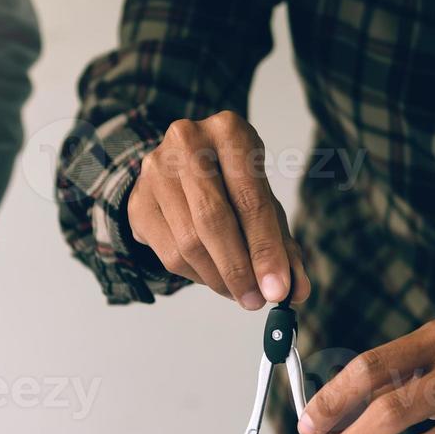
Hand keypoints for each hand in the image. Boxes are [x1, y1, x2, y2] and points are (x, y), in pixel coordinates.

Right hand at [128, 111, 309, 308]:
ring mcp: (155, 171)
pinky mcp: (138, 201)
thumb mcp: (263, 203)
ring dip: (218, 279)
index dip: (266, 250)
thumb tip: (296, 290)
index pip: (250, 199)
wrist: (183, 166)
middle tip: (256, 301)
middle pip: (213, 220)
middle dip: (239, 270)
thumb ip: (283, 246)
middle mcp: (187, 142)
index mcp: (229, 132)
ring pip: (188, 243)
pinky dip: (196, 276)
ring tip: (238, 292)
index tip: (278, 290)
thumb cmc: (230, 184)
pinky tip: (212, 276)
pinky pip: (169, 254)